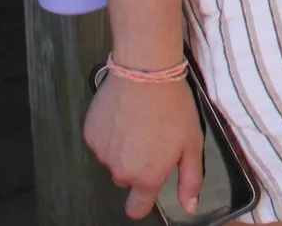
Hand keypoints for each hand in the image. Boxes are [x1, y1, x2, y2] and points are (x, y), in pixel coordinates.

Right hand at [84, 74, 204, 219]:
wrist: (145, 71)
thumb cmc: (173, 106)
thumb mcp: (192, 143)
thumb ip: (190, 179)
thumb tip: (190, 207)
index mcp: (147, 177)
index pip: (136, 209)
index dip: (142, 202)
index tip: (147, 188)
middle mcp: (121, 171)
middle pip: (126, 179)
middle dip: (135, 165)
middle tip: (150, 137)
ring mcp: (102, 153)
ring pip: (112, 159)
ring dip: (121, 148)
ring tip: (137, 120)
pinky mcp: (90, 134)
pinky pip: (100, 141)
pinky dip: (108, 132)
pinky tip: (122, 113)